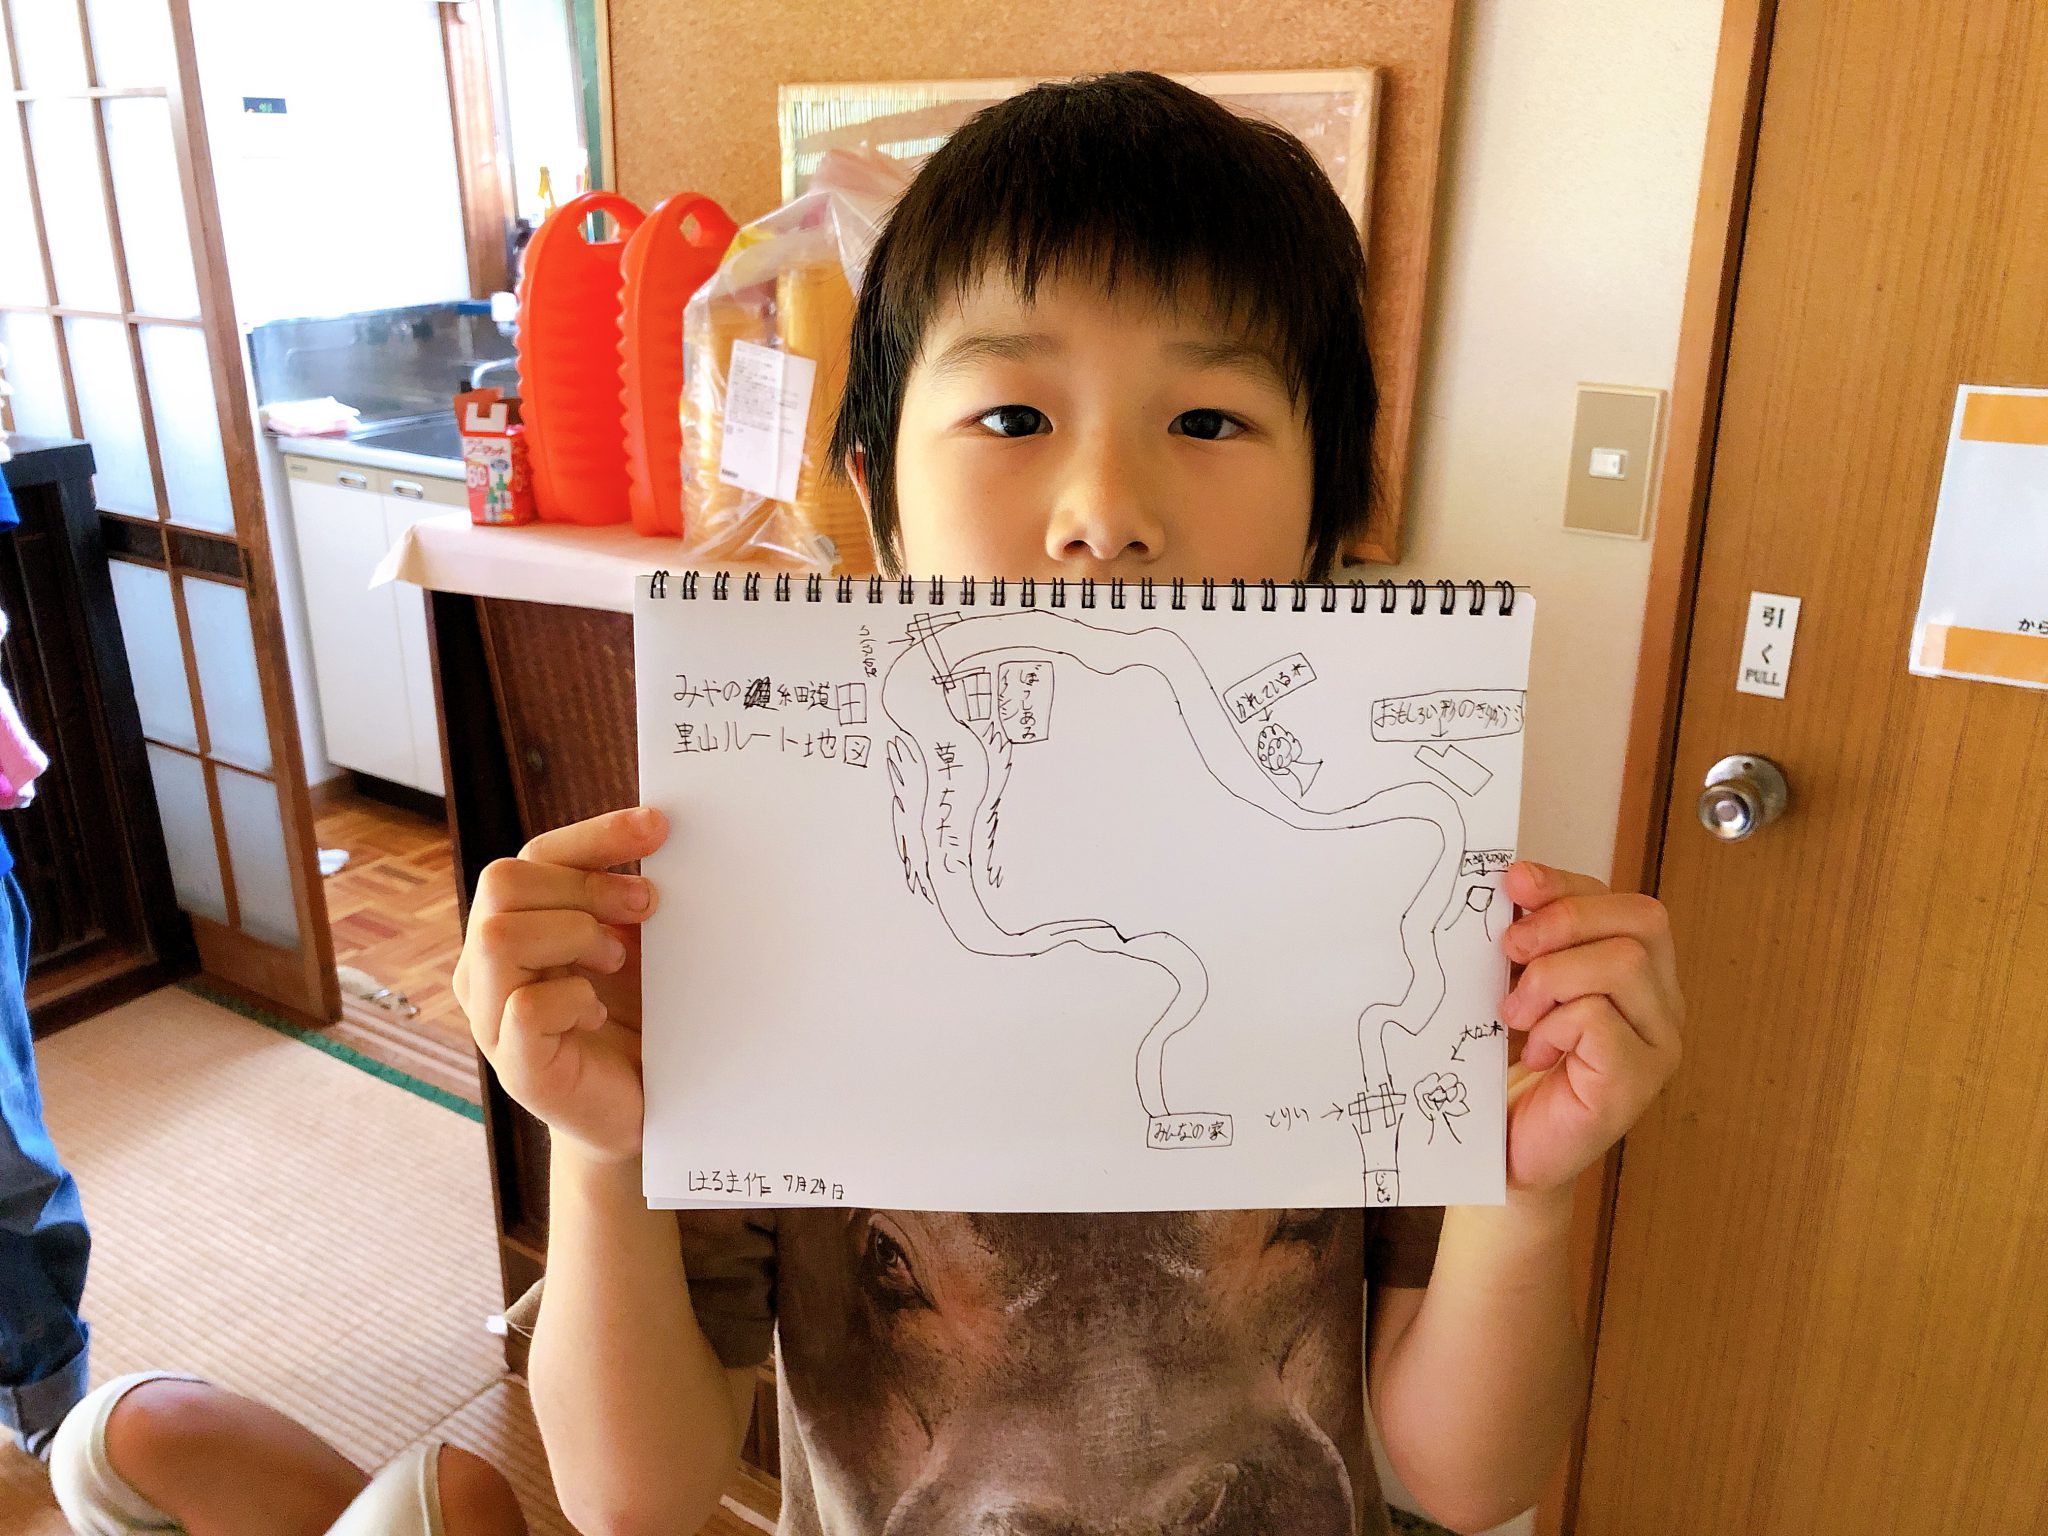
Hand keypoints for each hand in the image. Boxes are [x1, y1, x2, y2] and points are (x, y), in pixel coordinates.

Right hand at [453, 807, 667, 1163]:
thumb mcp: (639, 949)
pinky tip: (598, 1011)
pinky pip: (523, 1008)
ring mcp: (492, 1018)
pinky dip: (573, 997)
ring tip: (616, 960)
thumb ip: (631, 902)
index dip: (595, 835)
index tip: (659, 827)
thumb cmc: (638, 1023)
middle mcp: (488, 968)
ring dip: (574, 933)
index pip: (534, 856)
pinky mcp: (516, 1067)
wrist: (644, 1112)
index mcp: (516, 929)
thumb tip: (662, 840)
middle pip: (502, 882)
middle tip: (648, 906)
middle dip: (585, 884)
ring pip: (497, 935)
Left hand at [1496, 862, 1682, 1195]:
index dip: (1569, 885)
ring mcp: (1658, 1044)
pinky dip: (1556, 1025)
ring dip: (1551, 976)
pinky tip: (1540, 1052)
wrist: (1508, 1151)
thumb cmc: (1515, 1070)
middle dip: (1564, 919)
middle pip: (1642, 920)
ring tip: (1516, 1012)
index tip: (1515, 882)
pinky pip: (1599, 1019)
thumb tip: (1513, 883)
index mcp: (1640, 974)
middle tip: (1509, 948)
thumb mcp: (1518, 987)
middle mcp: (1663, 1005)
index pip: (1623, 903)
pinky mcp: (1637, 1080)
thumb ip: (1529, 941)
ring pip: (1624, 963)